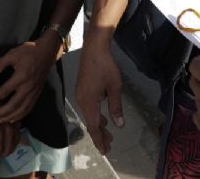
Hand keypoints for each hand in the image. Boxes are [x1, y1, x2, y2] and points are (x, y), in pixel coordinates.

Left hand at [0, 35, 59, 123]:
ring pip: (21, 110)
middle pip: (12, 105)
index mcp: (21, 77)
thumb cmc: (29, 51)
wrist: (48, 51)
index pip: (3, 92)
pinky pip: (29, 108)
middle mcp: (28, 87)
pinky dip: (20, 115)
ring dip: (8, 117)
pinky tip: (12, 118)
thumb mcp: (12, 54)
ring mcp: (34, 91)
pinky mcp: (38, 93)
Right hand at [75, 40, 123, 154]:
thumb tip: (119, 125)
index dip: (100, 140)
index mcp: (89, 102)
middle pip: (91, 123)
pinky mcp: (82, 90)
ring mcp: (80, 96)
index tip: (106, 150)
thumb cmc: (106, 67)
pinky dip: (96, 116)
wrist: (94, 49)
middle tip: (110, 145)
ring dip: (99, 126)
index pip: (94, 127)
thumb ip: (116, 107)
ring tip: (109, 135)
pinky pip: (89, 109)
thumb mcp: (115, 87)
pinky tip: (104, 119)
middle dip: (100, 135)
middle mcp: (82, 102)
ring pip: (90, 116)